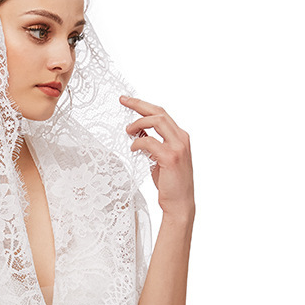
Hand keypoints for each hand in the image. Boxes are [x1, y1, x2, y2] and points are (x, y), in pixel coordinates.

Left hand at [120, 96, 193, 219]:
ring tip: (128, 130)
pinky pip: (150, 141)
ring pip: (157, 121)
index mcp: (180, 137)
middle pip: (159, 112)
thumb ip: (152, 145)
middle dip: (139, 104)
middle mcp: (181, 138)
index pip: (162, 114)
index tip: (128, 100)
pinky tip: (133, 148)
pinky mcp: (170, 157)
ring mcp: (178, 147)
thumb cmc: (170, 184)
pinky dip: (138, 142)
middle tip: (123, 101)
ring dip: (139, 122)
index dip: (144, 105)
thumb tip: (137, 134)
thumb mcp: (159, 159)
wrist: (179, 203)